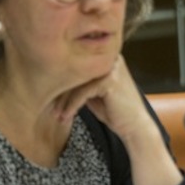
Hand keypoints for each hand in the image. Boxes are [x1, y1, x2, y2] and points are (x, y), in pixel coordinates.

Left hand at [52, 55, 182, 184]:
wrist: (135, 126)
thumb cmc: (115, 111)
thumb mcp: (94, 94)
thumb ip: (80, 84)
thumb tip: (54, 81)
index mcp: (107, 57)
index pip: (78, 66)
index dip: (62, 82)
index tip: (49, 98)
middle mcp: (110, 58)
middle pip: (76, 72)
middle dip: (60, 91)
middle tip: (50, 107)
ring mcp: (111, 68)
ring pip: (77, 82)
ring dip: (63, 100)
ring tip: (56, 114)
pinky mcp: (110, 80)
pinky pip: (83, 92)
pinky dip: (72, 105)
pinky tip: (66, 116)